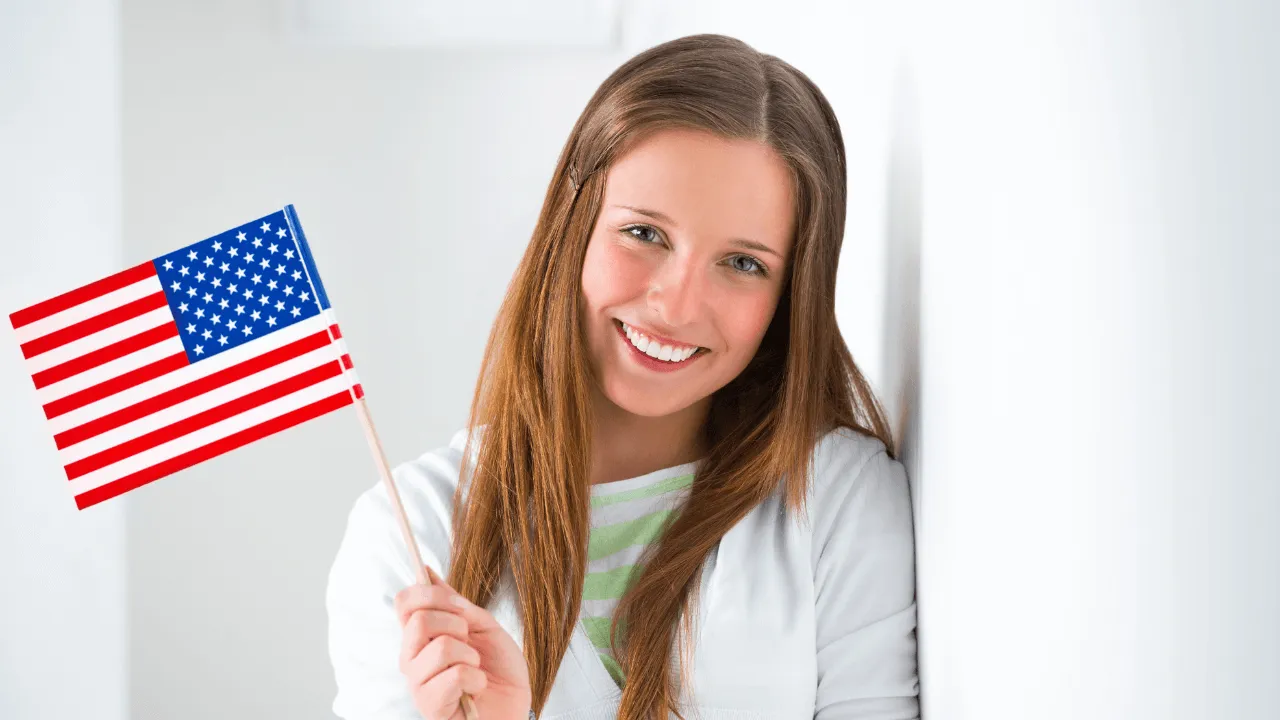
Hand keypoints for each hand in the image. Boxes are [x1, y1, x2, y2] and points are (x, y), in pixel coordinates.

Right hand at [394, 565, 531, 719]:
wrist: (515, 707)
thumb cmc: (499, 672)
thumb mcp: (484, 627)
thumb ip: (457, 605)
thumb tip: (429, 574)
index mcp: (423, 637)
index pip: (404, 603)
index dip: (429, 594)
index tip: (458, 603)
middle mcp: (413, 658)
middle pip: (418, 621)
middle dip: (456, 624)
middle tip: (469, 642)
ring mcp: (418, 683)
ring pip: (440, 648)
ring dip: (470, 655)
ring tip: (475, 669)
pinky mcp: (430, 706)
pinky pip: (454, 676)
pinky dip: (476, 679)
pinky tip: (476, 688)